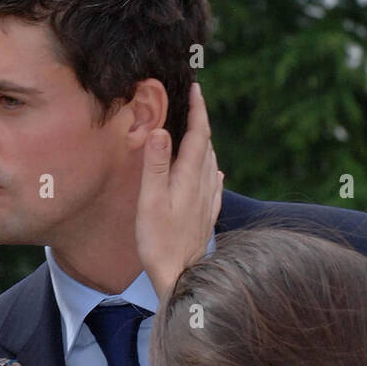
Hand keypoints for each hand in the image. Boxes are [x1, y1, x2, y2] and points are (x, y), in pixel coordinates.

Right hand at [135, 82, 222, 297]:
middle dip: (200, 122)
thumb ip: (156, 165)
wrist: (181, 277)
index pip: (199, 134)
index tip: (195, 88)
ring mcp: (208, 201)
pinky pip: (214, 184)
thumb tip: (161, 130)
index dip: (198, 109)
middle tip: (191, 104)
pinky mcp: (207, 216)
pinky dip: (211, 169)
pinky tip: (215, 173)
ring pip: (211, 163)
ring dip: (204, 144)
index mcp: (191, 177)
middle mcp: (205, 185)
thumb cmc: (160, 242)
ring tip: (196, 131)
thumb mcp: (151, 201)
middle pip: (206, 145)